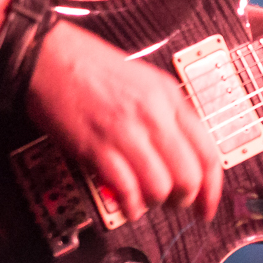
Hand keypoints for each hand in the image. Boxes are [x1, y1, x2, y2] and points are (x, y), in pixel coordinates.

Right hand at [24, 20, 223, 221]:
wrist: (49, 57)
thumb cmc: (91, 67)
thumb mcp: (144, 80)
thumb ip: (166, 114)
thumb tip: (181, 155)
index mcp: (168, 97)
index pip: (207, 153)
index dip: (212, 189)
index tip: (207, 206)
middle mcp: (153, 114)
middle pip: (188, 176)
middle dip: (184, 200)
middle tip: (173, 203)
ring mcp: (126, 131)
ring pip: (160, 187)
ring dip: (154, 203)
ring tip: (145, 201)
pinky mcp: (97, 147)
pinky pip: (126, 189)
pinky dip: (130, 205)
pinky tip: (126, 203)